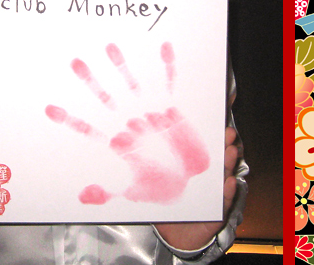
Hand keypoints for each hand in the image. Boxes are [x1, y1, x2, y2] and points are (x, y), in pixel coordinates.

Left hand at [46, 43, 211, 205]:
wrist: (183, 175)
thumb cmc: (154, 182)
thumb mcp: (131, 190)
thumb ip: (107, 191)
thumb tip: (84, 196)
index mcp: (114, 138)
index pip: (86, 126)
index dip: (68, 118)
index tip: (50, 108)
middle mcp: (126, 118)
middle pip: (103, 95)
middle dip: (89, 80)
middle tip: (75, 63)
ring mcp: (145, 109)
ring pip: (129, 81)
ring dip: (121, 65)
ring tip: (111, 47)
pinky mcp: (167, 104)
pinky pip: (166, 81)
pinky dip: (167, 65)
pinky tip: (164, 48)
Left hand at [153, 126, 238, 250]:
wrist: (177, 237)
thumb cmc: (171, 207)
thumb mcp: (160, 185)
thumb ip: (151, 169)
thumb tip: (129, 146)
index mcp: (196, 170)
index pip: (205, 150)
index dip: (211, 136)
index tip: (213, 123)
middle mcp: (209, 179)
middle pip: (219, 158)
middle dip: (225, 144)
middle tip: (228, 133)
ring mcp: (216, 194)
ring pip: (226, 176)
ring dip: (229, 163)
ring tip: (231, 151)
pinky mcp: (219, 212)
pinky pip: (226, 201)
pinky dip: (228, 191)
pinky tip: (230, 182)